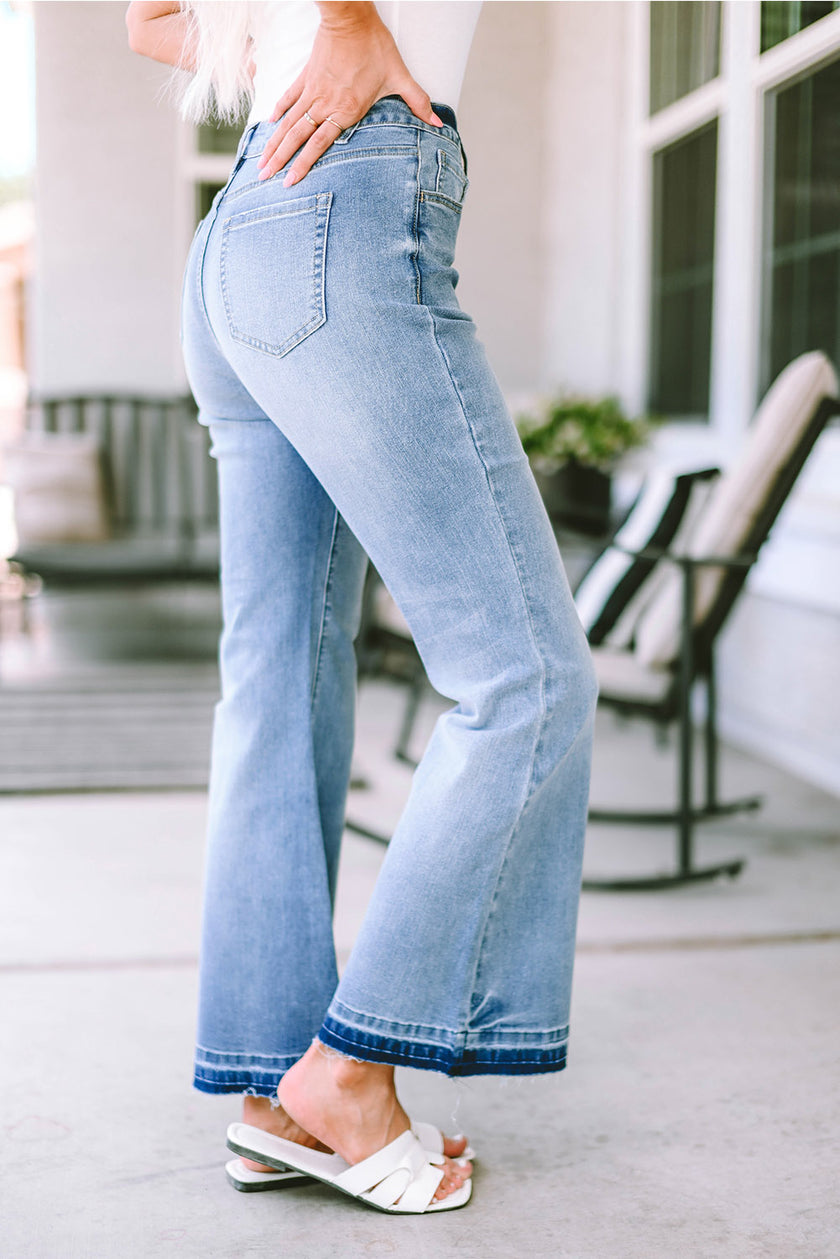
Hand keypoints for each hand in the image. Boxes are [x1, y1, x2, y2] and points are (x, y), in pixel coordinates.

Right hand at [257, 1, 443, 186]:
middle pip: (296, 138)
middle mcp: (324, 105)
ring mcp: (312, 91)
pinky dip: (279, 112)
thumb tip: (439, 124)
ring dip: (273, 143)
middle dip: (279, 160)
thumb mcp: (400, 76)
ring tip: (261, 162)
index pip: (318, 145)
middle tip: (263, 178)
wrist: (350, 17)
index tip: (289, 183)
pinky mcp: (306, 76)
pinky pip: (288, 98)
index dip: (303, 166)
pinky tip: (270, 126)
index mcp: (345, 111)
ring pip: (288, 122)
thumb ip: (418, 102)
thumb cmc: (375, 46)